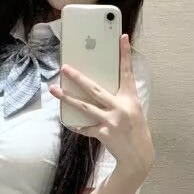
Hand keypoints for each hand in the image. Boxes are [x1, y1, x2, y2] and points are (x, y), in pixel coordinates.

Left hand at [49, 34, 154, 179]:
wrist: (138, 155)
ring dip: (66, 98)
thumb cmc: (136, 129)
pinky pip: (85, 127)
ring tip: (54, 89)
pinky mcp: (103, 133)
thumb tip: (98, 87)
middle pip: (94, 89)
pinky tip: (69, 122)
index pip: (127, 72)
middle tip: (65, 68)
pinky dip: (77, 125)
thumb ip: (120, 97)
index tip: (121, 37)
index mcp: (130, 98)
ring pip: (84, 107)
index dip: (124, 55)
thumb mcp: (133, 109)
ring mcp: (110, 121)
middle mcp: (120, 108)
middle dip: (78, 78)